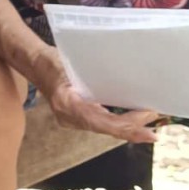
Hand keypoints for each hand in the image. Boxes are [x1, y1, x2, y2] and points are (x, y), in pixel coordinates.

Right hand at [36, 51, 159, 143]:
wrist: (32, 63)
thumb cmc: (51, 60)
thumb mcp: (70, 62)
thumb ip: (91, 73)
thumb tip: (123, 77)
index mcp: (68, 104)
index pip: (102, 122)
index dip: (127, 126)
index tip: (148, 124)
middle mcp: (70, 118)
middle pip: (107, 129)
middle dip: (133, 128)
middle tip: (156, 120)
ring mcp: (71, 121)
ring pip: (105, 129)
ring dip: (128, 127)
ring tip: (150, 123)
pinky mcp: (75, 118)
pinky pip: (101, 124)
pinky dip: (118, 123)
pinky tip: (133, 120)